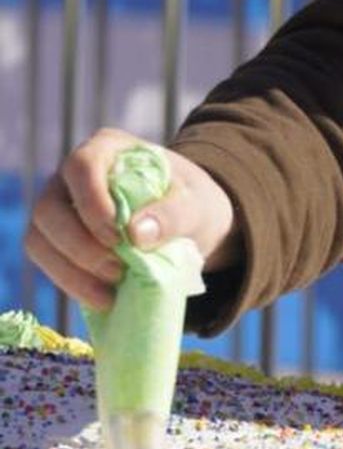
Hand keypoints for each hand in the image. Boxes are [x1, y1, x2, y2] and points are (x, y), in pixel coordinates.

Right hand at [24, 128, 241, 313]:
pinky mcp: (57, 240)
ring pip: (39, 239)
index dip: (92, 204)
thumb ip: (173, 214)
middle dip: (79, 247)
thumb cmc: (190, 203)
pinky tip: (102, 298)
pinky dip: (70, 284)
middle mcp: (71, 176)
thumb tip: (136, 234)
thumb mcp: (196, 205)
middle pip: (48, 208)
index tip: (118, 238)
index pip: (82, 167)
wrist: (187, 223)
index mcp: (107, 149)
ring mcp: (59, 207)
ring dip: (70, 271)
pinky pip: (46, 262)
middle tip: (117, 272)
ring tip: (110, 293)